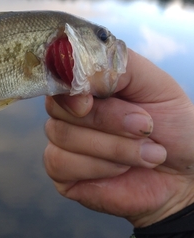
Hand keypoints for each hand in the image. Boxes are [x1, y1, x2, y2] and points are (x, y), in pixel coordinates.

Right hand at [44, 49, 193, 226]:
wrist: (184, 171)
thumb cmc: (170, 124)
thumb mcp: (153, 82)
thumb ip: (116, 66)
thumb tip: (76, 71)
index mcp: (86, 80)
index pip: (56, 72)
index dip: (68, 87)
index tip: (88, 102)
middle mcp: (67, 107)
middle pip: (59, 106)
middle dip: (107, 120)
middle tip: (145, 127)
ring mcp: (61, 140)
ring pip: (63, 135)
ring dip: (112, 147)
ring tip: (145, 153)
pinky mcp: (60, 171)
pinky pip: (60, 163)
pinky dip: (98, 167)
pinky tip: (121, 169)